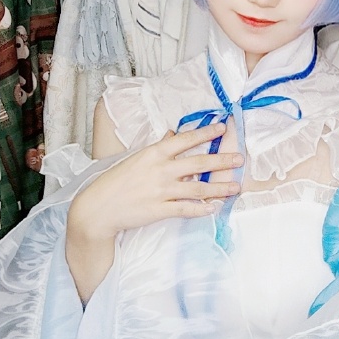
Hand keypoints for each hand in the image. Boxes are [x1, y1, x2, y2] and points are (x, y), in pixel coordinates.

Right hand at [66, 124, 242, 302]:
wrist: (98, 208)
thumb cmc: (116, 181)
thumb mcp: (136, 158)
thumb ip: (157, 147)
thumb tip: (172, 135)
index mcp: (154, 153)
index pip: (185, 140)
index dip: (206, 133)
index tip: (223, 129)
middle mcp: (160, 169)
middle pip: (199, 162)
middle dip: (222, 160)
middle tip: (240, 158)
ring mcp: (161, 190)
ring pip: (198, 188)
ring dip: (220, 187)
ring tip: (236, 186)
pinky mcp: (159, 210)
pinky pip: (186, 209)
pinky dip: (201, 209)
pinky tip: (214, 207)